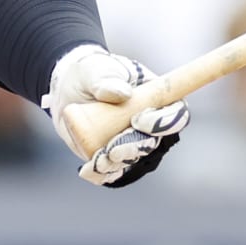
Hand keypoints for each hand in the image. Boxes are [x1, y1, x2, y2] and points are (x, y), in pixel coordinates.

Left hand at [41, 45, 188, 187]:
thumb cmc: (92, 74)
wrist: (69, 89)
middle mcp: (149, 124)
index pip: (176, 113)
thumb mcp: (97, 70)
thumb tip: (122, 93)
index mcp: (156, 98)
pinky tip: (89, 170)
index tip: (139, 120)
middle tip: (113, 149)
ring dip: (116, 163)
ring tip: (97, 159)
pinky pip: (112, 171)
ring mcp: (131, 142)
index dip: (165, 121)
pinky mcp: (112, 156)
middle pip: (155, 142)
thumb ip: (107, 80)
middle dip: (135, 148)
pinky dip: (101, 173)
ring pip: (133, 160)